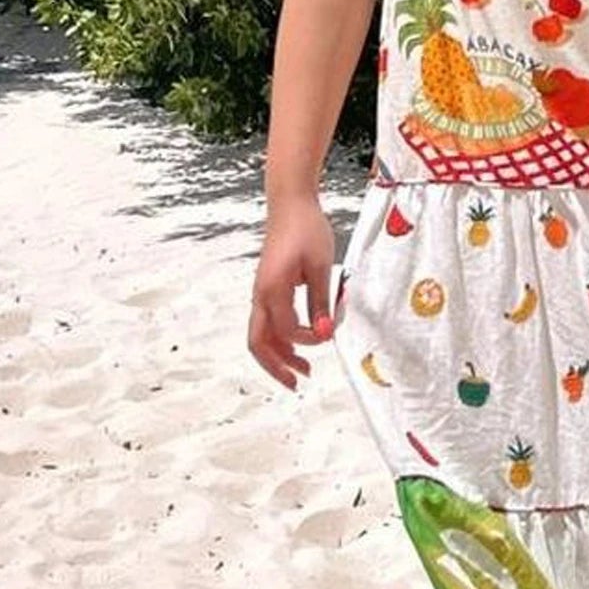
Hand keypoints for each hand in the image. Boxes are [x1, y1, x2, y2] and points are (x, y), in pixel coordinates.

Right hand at [248, 194, 336, 390]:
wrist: (291, 205)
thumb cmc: (307, 230)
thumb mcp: (321, 266)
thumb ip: (320, 302)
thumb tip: (324, 332)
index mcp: (272, 290)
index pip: (287, 330)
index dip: (308, 339)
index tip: (329, 333)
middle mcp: (261, 295)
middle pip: (258, 342)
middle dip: (276, 366)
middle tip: (298, 382)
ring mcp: (261, 292)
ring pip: (261, 334)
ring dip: (278, 355)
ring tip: (302, 370)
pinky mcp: (268, 288)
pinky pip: (267, 321)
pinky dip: (280, 338)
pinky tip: (299, 343)